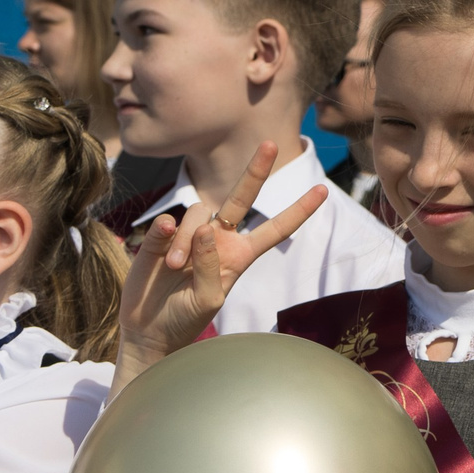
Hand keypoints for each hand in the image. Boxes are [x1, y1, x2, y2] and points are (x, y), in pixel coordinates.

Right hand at [116, 141, 325, 382]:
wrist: (149, 327)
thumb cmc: (186, 318)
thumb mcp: (209, 300)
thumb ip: (212, 267)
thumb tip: (206, 229)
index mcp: (241, 255)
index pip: (275, 229)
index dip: (298, 210)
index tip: (323, 190)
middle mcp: (219, 239)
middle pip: (241, 198)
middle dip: (255, 171)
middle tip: (269, 144)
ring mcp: (190, 235)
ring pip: (197, 214)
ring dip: (186, 241)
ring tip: (175, 268)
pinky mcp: (161, 235)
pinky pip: (168, 221)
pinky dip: (165, 234)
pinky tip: (163, 254)